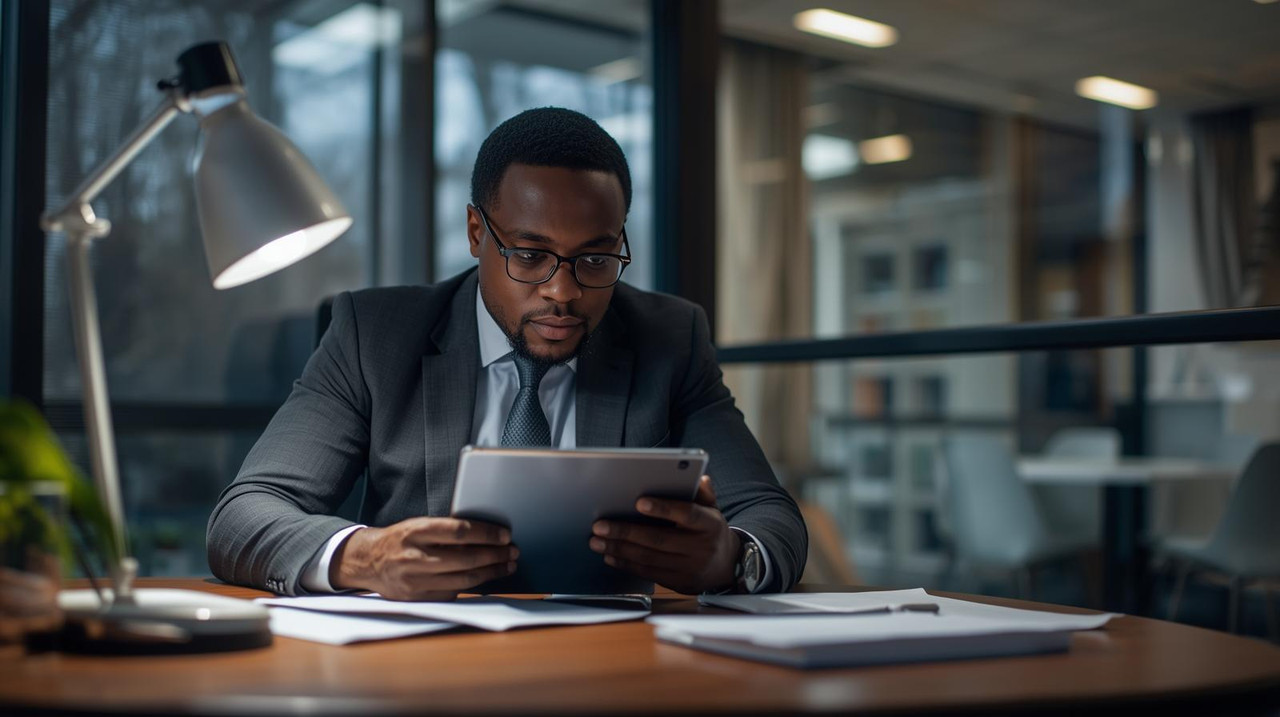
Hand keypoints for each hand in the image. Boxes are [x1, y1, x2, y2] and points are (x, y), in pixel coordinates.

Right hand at [330, 517, 516, 600]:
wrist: (368, 562)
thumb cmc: (400, 540)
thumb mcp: (417, 526)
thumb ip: (445, 530)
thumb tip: (485, 535)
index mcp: (415, 531)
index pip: (459, 531)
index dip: (486, 534)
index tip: (504, 535)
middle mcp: (414, 556)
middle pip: (466, 558)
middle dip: (495, 556)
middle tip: (512, 552)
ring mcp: (414, 580)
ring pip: (463, 580)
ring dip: (490, 573)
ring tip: (506, 566)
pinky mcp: (416, 597)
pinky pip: (452, 593)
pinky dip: (472, 586)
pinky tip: (485, 578)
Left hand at [589, 475, 739, 594]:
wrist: (725, 566)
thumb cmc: (710, 530)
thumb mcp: (712, 509)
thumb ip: (703, 493)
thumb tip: (698, 478)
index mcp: (710, 524)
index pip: (687, 514)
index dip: (663, 508)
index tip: (639, 502)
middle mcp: (700, 548)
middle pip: (659, 539)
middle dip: (626, 532)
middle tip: (601, 525)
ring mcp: (688, 568)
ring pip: (649, 558)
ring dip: (619, 549)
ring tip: (597, 540)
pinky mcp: (677, 582)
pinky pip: (647, 572)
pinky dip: (626, 564)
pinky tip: (610, 555)